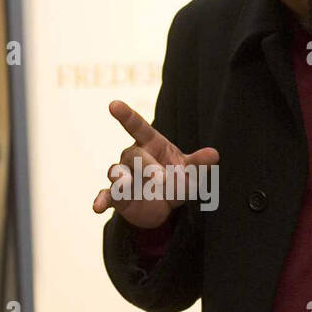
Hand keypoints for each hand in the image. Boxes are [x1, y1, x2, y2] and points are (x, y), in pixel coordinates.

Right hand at [91, 100, 218, 228]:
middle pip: (133, 154)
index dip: (126, 115)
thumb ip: (198, 164)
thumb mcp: (191, 173)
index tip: (113, 105)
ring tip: (126, 185)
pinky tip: (97, 206)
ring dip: (122, 179)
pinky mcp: (116, 195)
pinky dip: (101, 199)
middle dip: (146, 165)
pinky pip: (106, 194)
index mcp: (150, 144)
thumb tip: (214, 155)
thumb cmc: (177, 180)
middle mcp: (133, 156)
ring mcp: (123, 175)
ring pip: (117, 172)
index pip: (137, 126)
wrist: (165, 206)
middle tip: (162, 180)